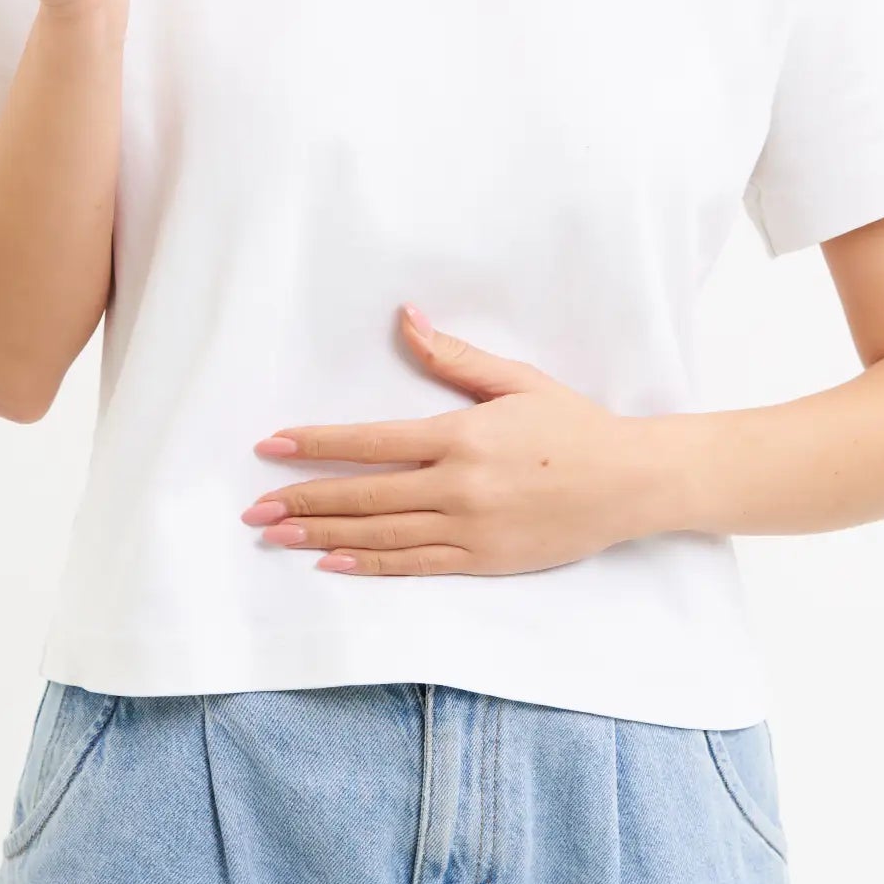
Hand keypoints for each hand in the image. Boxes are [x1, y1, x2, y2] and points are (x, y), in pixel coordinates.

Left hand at [238, 306, 678, 575]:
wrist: (630, 482)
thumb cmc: (573, 427)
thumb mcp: (516, 381)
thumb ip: (455, 358)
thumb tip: (406, 320)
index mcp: (461, 435)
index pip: (371, 442)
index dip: (317, 445)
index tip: (272, 448)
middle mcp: (458, 485)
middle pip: (364, 493)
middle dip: (303, 499)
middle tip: (254, 506)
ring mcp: (470, 527)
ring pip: (380, 533)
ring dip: (323, 534)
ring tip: (277, 535)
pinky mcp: (483, 558)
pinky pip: (414, 563)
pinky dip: (370, 564)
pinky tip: (332, 562)